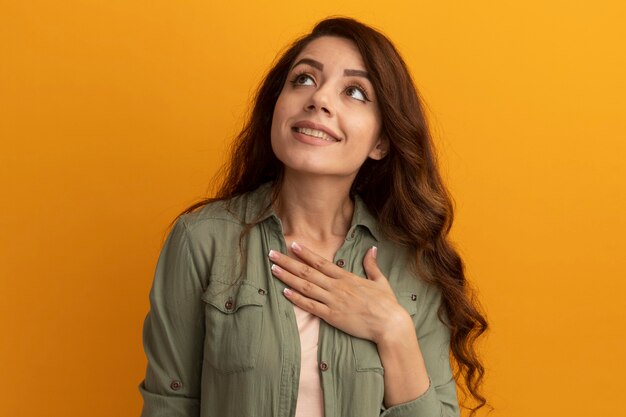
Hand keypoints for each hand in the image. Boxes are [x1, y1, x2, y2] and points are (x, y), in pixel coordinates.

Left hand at [268, 242, 411, 343]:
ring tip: (273, 269)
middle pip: (308, 272)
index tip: (292, 245)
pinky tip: (285, 291)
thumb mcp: (380, 281)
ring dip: (288, 277)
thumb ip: (372, 265)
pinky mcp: (332, 316)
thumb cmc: (386, 304)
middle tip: (272, 253)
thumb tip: (372, 249)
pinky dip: (297, 299)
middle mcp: (337, 287)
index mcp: (347, 278)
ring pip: (306, 287)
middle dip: (288, 262)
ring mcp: (333, 301)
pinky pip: (311, 306)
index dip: (306, 253)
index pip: (321, 262)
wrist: (389, 324)